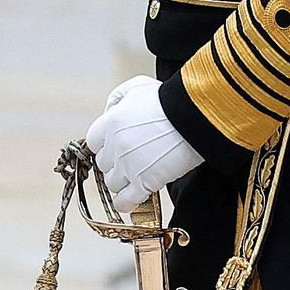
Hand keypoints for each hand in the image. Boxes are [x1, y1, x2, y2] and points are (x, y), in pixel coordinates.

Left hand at [86, 74, 202, 213]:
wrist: (196, 117)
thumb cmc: (170, 99)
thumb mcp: (138, 86)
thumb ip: (118, 98)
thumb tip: (109, 112)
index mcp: (110, 122)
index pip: (93, 142)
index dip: (106, 145)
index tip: (117, 146)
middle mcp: (115, 146)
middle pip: (103, 164)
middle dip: (116, 162)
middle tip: (133, 159)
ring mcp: (128, 166)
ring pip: (112, 183)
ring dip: (123, 181)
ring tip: (138, 175)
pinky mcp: (144, 183)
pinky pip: (124, 201)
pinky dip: (126, 202)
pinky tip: (133, 199)